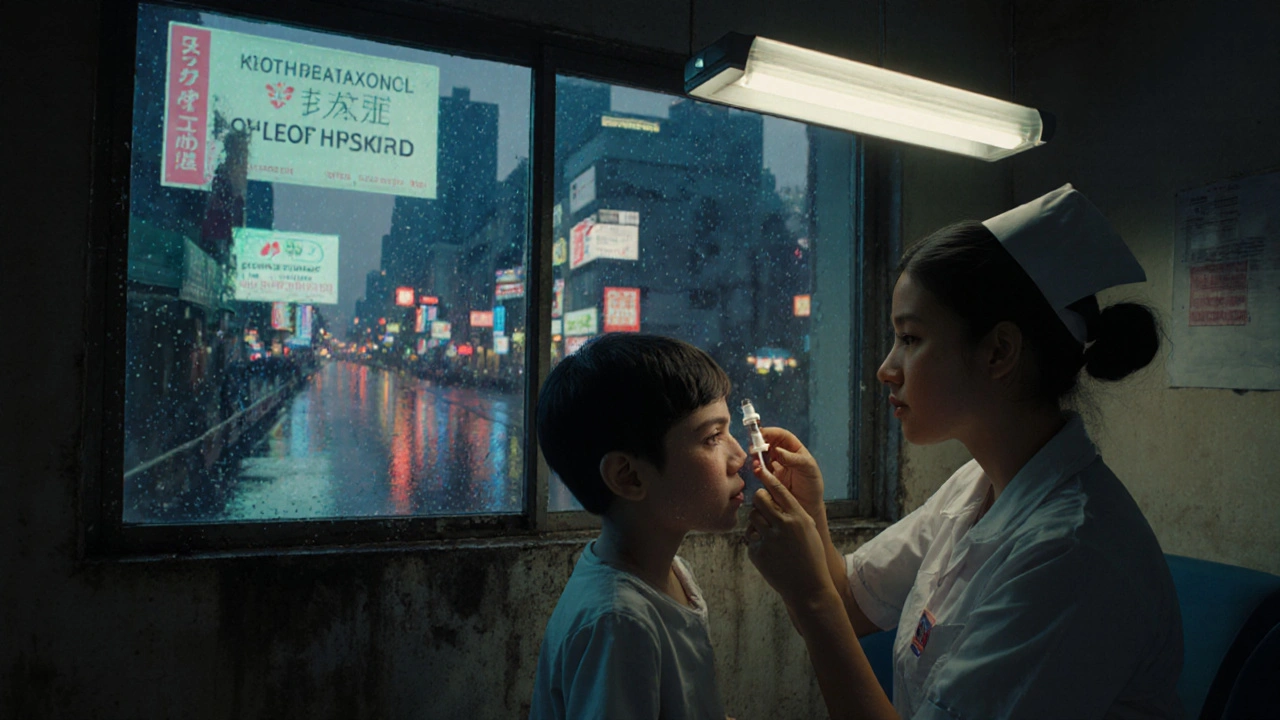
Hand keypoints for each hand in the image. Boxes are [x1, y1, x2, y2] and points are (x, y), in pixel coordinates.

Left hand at [744, 459, 834, 608]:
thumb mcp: (808, 528)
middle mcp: (783, 525)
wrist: (808, 588)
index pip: (779, 490)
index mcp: (798, 517)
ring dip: (757, 520)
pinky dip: (755, 539)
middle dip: (759, 499)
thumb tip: (773, 495)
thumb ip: (792, 511)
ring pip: (752, 516)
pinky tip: (768, 549)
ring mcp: (768, 539)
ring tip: (769, 532)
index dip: (768, 478)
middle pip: (759, 499)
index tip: (761, 469)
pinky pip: (749, 536)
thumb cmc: (810, 556)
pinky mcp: (757, 552)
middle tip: (763, 506)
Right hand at [756, 427, 824, 521]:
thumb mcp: (807, 468)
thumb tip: (777, 450)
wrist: (808, 507)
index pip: (782, 436)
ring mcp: (776, 466)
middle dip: (760, 443)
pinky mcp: (769, 478)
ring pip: (763, 455)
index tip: (760, 433)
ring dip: (757, 455)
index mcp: (795, 449)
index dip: (771, 432)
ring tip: (755, 459)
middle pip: (769, 443)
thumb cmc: (812, 485)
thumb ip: (793, 459)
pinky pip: (760, 469)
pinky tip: (756, 469)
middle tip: (753, 447)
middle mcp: (784, 455)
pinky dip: (757, 467)